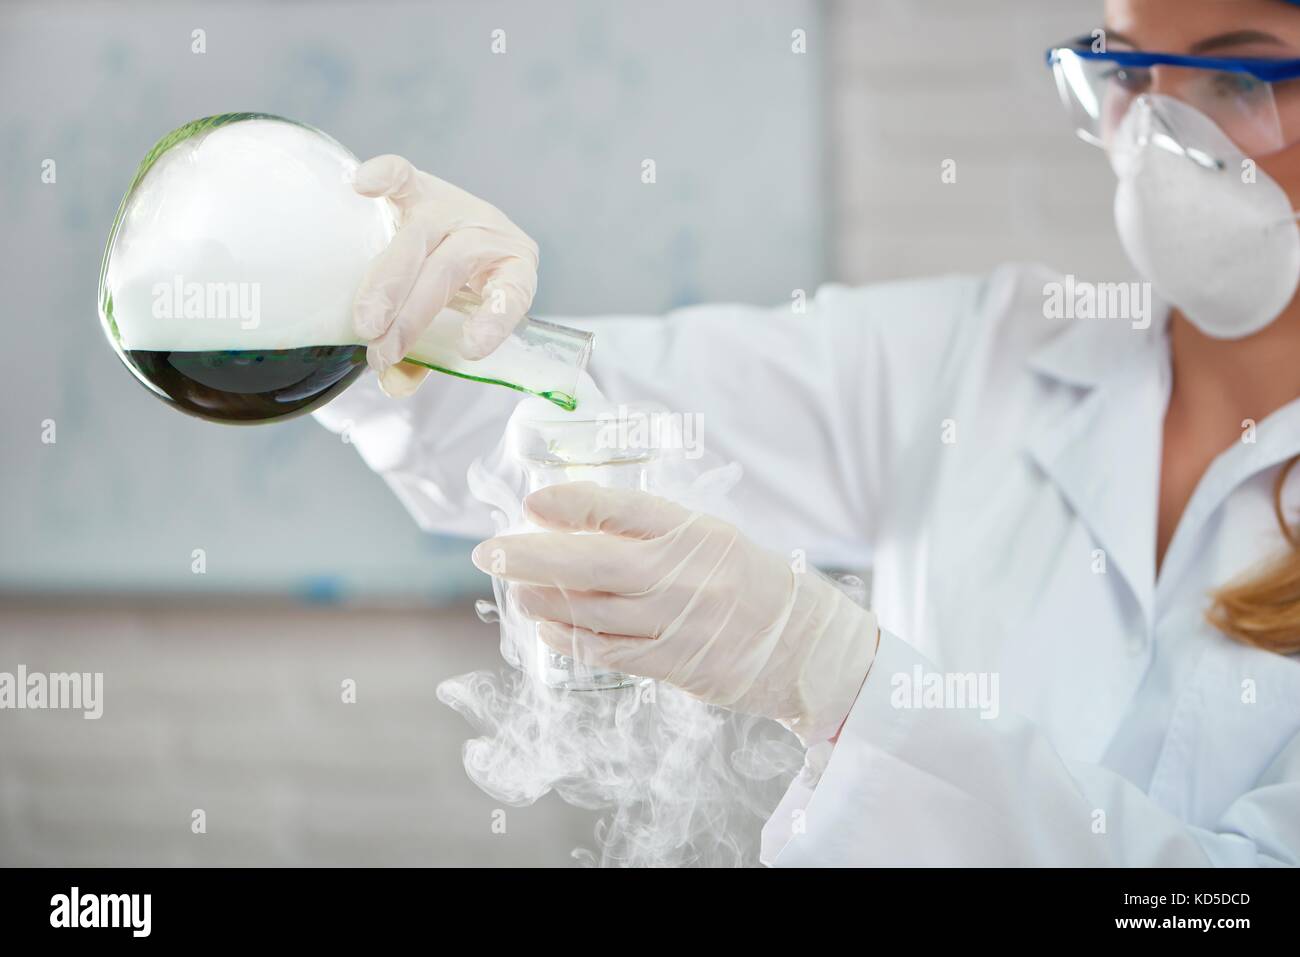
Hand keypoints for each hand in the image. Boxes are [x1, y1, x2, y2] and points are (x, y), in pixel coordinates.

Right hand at [351, 155, 538, 396]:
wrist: (448, 236)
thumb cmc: (454, 292)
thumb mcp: (451, 325)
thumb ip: (424, 357)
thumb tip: (395, 383)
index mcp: (513, 268)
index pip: (514, 292)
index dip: (493, 319)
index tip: (469, 350)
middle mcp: (486, 233)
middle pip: (451, 268)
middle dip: (413, 315)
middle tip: (381, 351)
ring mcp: (453, 205)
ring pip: (420, 236)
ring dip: (388, 281)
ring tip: (365, 322)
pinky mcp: (420, 186)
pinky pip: (404, 175)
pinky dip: (384, 177)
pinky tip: (361, 186)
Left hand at [471, 483, 879, 743]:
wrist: (802, 643)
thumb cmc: (744, 581)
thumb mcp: (707, 538)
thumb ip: (647, 530)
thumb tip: (567, 522)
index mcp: (693, 532)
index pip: (624, 509)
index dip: (573, 503)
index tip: (531, 503)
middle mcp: (683, 575)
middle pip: (594, 563)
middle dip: (533, 556)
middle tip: (491, 551)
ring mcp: (677, 622)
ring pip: (592, 610)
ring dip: (542, 598)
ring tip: (515, 586)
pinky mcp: (674, 663)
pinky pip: (608, 651)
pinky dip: (569, 637)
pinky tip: (546, 625)